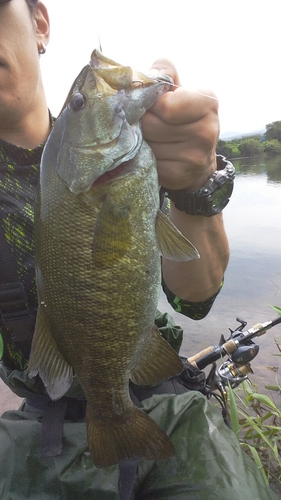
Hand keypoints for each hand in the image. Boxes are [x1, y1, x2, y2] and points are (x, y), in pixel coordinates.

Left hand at [142, 59, 219, 190]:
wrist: (198, 160)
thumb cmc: (183, 118)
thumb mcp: (180, 90)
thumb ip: (165, 73)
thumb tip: (146, 74)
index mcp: (208, 103)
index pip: (165, 105)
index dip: (152, 104)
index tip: (155, 105)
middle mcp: (206, 131)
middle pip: (150, 125)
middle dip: (143, 123)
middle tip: (150, 123)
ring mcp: (194, 157)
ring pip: (147, 145)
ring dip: (142, 141)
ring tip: (152, 138)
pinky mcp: (180, 176)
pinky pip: (148, 164)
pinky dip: (145, 159)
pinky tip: (155, 155)